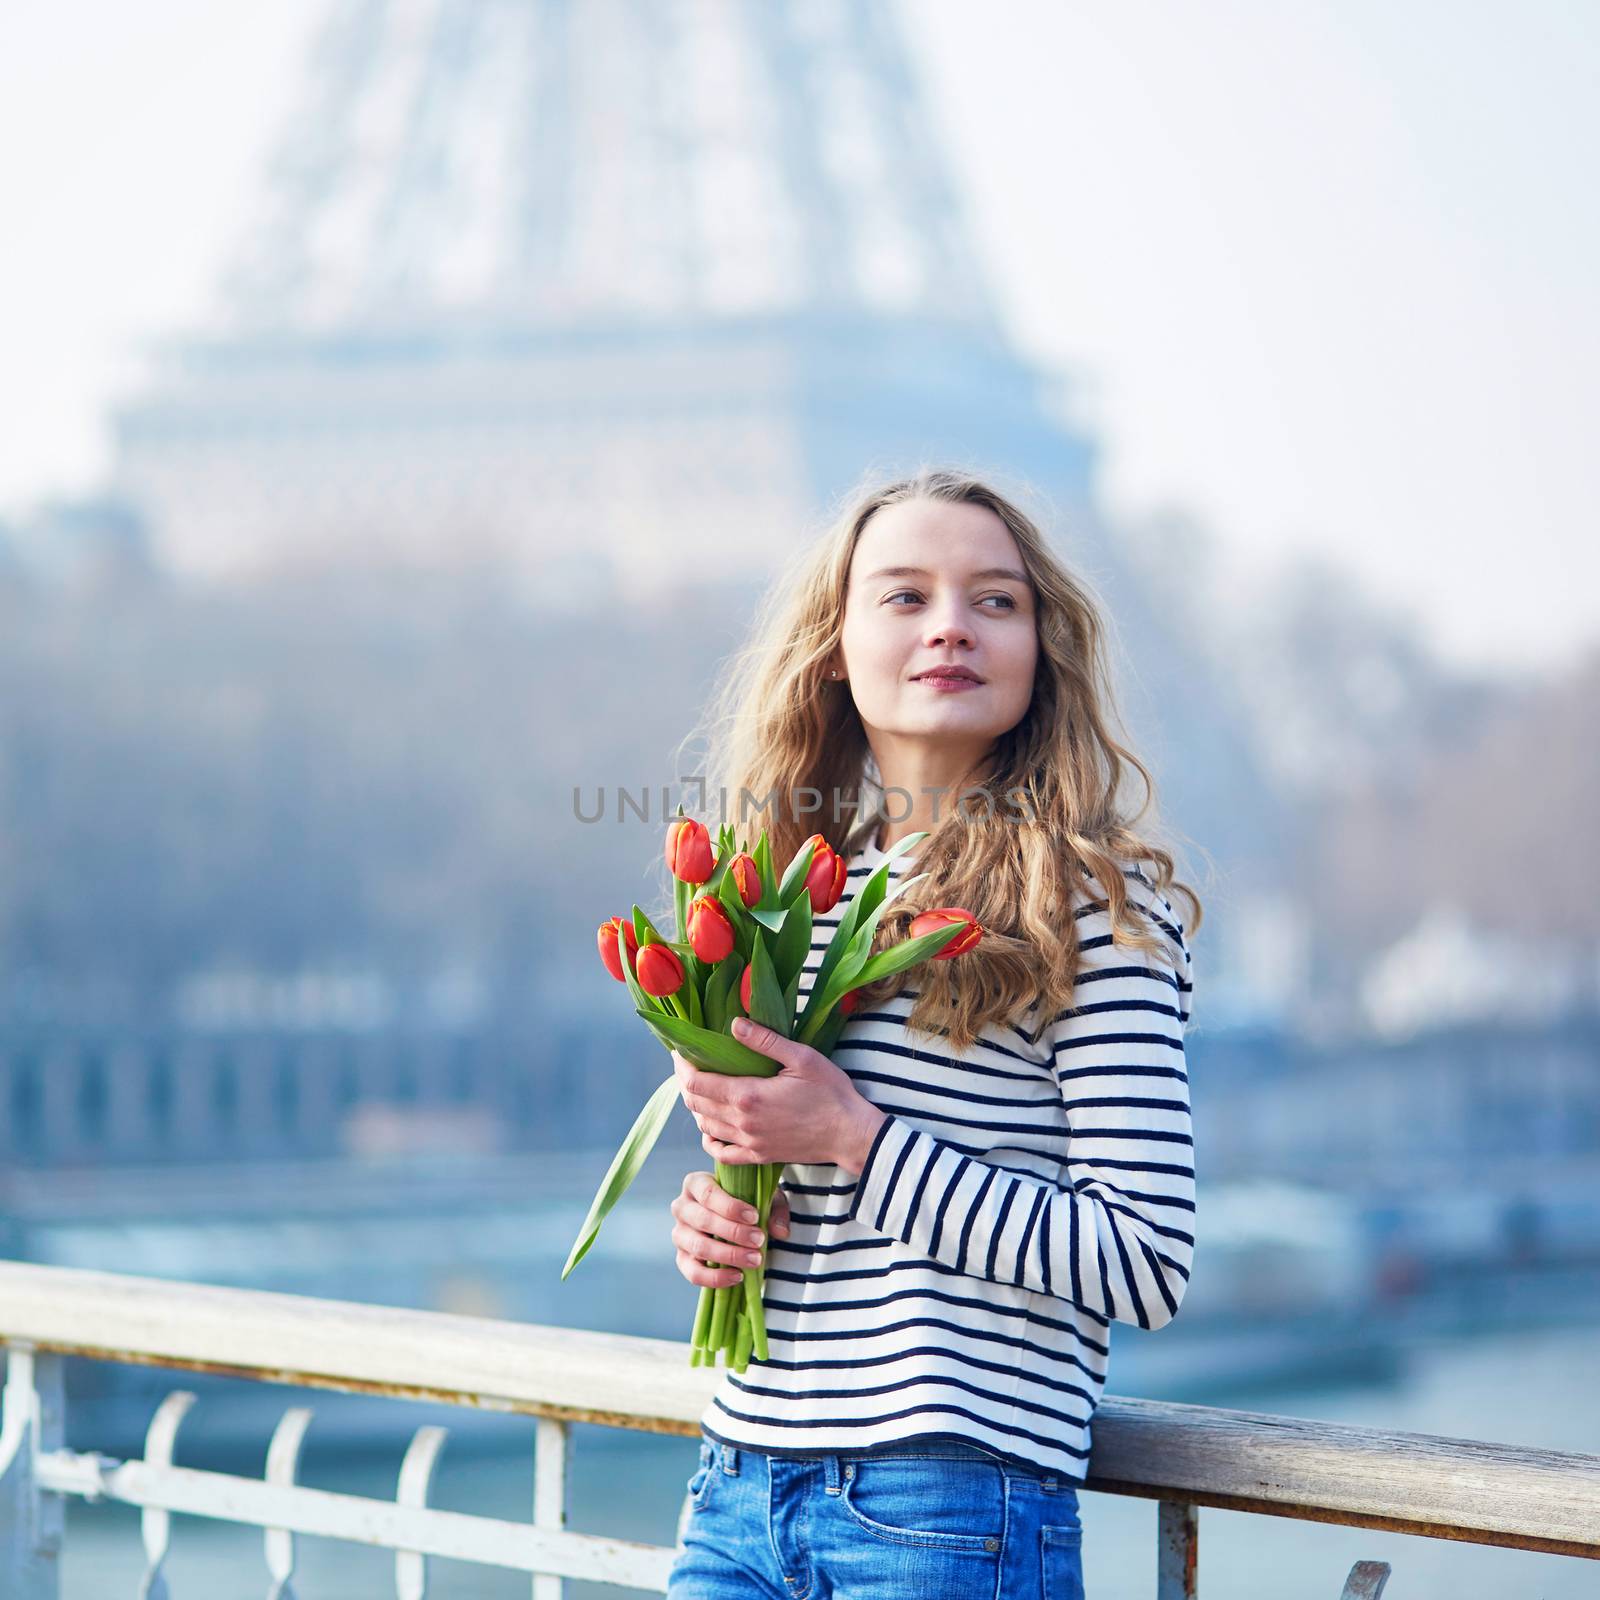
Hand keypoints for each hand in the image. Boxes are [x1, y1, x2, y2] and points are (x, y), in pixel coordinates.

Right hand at [670, 1170, 791, 1288]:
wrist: (734, 1219)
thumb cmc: (746, 1202)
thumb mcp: (763, 1197)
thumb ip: (774, 1210)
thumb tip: (780, 1232)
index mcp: (695, 1184)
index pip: (708, 1194)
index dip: (731, 1207)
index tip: (754, 1217)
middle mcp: (681, 1207)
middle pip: (703, 1220)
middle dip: (733, 1232)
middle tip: (759, 1240)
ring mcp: (679, 1234)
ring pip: (698, 1247)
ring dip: (728, 1255)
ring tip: (755, 1260)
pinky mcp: (681, 1258)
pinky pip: (693, 1272)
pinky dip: (715, 1277)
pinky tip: (738, 1276)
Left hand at [672, 1017, 886, 1170]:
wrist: (850, 1134)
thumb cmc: (831, 1093)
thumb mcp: (802, 1058)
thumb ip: (765, 1041)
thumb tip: (734, 1024)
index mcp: (748, 1096)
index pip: (697, 1082)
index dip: (682, 1066)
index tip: (680, 1052)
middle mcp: (742, 1123)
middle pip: (695, 1104)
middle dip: (686, 1082)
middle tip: (688, 1064)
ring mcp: (749, 1143)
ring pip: (705, 1126)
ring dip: (697, 1107)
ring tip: (702, 1088)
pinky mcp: (759, 1156)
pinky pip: (722, 1154)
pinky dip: (710, 1140)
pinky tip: (713, 1127)